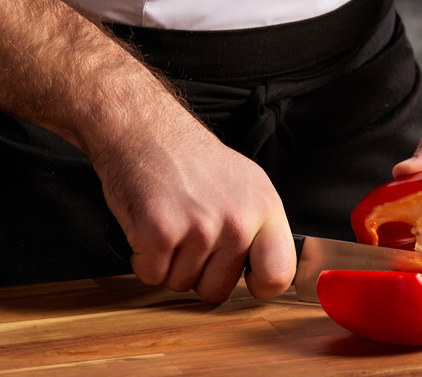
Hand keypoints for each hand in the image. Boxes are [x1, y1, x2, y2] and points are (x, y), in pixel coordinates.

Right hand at [91, 97, 296, 302]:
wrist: (147, 131)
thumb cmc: (191, 159)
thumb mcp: (246, 183)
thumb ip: (259, 227)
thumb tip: (266, 272)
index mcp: (265, 208)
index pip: (278, 274)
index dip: (259, 286)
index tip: (246, 279)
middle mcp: (237, 220)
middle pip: (217, 290)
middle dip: (198, 272)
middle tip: (189, 234)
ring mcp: (200, 228)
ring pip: (181, 283)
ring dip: (168, 262)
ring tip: (170, 222)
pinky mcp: (160, 233)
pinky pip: (151, 275)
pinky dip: (143, 258)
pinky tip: (149, 226)